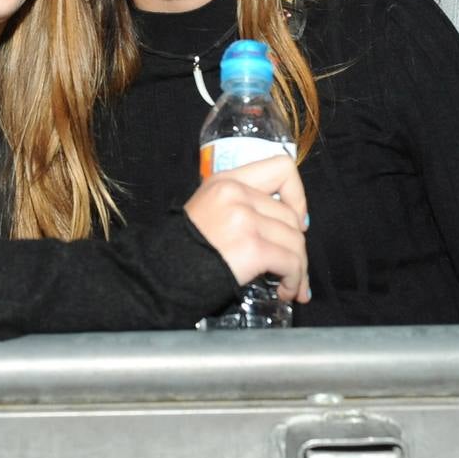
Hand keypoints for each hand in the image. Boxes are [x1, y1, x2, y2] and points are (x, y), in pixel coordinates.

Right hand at [183, 153, 309, 302]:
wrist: (160, 273)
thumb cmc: (183, 249)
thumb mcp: (208, 209)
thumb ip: (241, 205)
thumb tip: (287, 224)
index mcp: (226, 180)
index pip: (282, 167)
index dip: (297, 195)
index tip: (295, 221)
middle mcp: (237, 193)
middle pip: (291, 216)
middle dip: (298, 246)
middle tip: (293, 268)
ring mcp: (245, 219)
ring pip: (295, 241)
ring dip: (299, 268)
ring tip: (291, 286)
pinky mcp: (252, 247)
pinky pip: (291, 262)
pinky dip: (295, 280)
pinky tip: (285, 290)